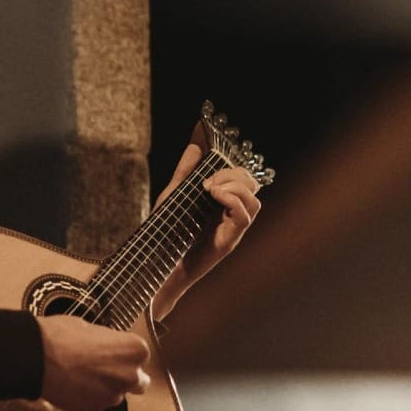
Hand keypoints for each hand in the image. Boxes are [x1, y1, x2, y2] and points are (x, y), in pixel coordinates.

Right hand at [36, 315, 150, 410]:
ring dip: (103, 388)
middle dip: (122, 376)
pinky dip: (87, 398)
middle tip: (102, 368)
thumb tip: (109, 349)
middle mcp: (129, 376)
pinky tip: (72, 385)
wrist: (35, 356)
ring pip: (114, 394)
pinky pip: (96, 404)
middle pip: (136, 381)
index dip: (122, 353)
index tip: (111, 351)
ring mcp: (112, 396)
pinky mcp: (94, 410)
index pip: (139, 355)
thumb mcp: (92, 327)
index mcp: (134, 350)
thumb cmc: (60, 336)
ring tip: (81, 375)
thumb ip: (109, 343)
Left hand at [153, 143, 261, 319]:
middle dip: (234, 174)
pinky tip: (215, 196)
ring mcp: (232, 229)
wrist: (156, 264)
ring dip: (235, 186)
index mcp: (221, 203)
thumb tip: (195, 146)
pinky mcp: (228, 241)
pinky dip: (233, 200)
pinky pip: (245, 216)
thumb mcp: (173, 195)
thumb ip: (185, 172)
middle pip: (252, 186)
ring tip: (211, 188)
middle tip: (209, 180)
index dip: (231, 167)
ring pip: (254, 201)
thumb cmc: (165, 232)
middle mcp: (231, 215)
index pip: (243, 178)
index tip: (207, 168)